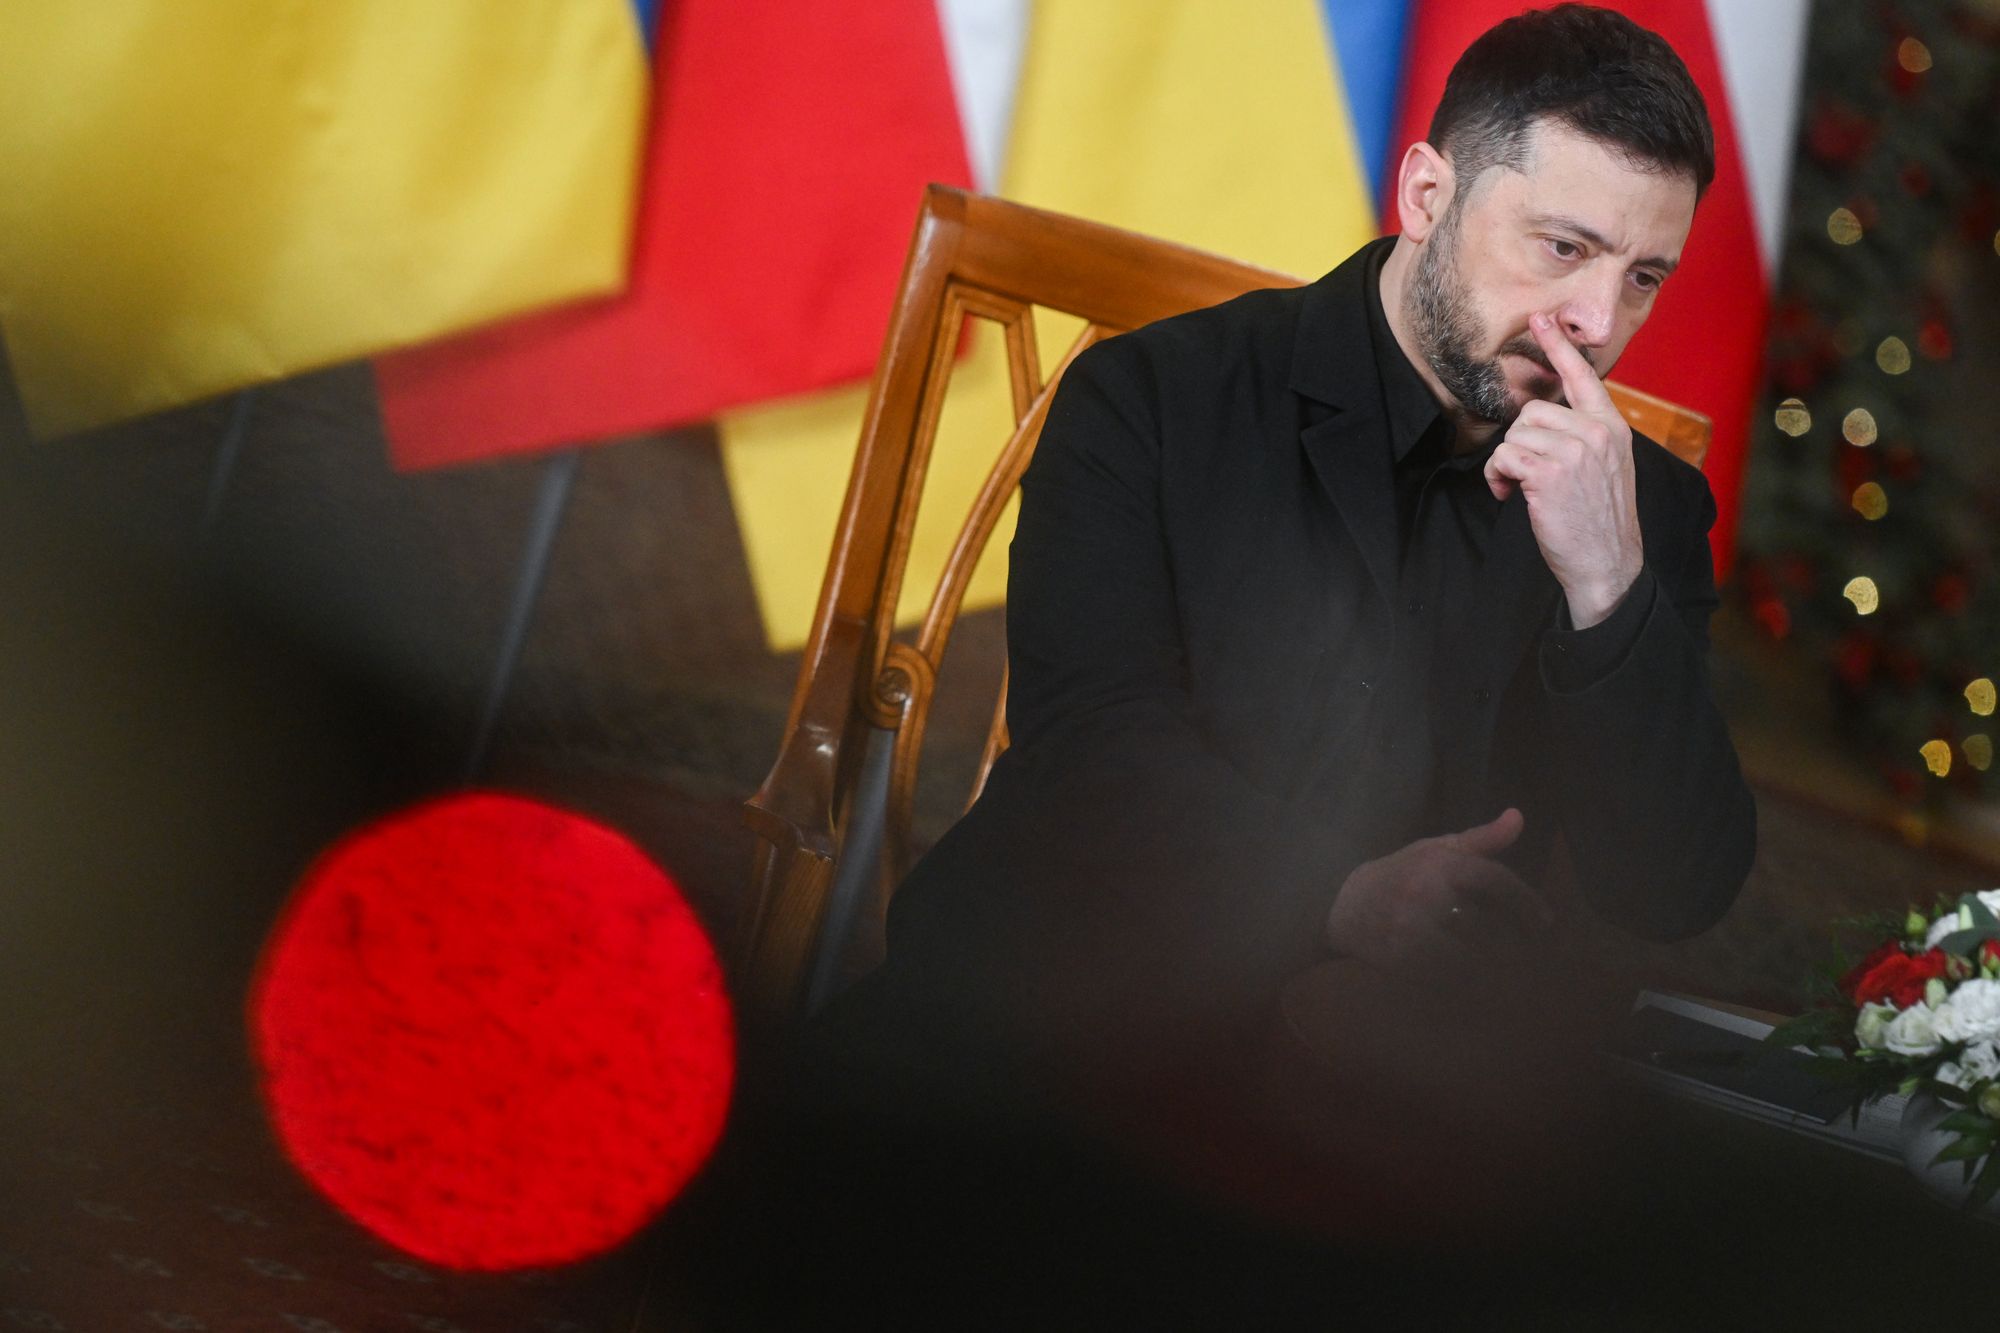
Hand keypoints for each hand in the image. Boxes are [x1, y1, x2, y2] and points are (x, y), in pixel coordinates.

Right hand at [1323, 809, 1550, 968]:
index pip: (1495, 879)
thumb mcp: (1437, 850)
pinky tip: (1477, 986)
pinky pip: (1444, 979)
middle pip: (1488, 926)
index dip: (1526, 901)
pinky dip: (1465, 985)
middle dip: (1514, 946)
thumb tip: (1519, 817)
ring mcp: (1410, 928)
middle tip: (1532, 958)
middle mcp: (1426, 893)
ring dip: (1493, 971)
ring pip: (1468, 958)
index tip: (1545, 922)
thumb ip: (1482, 839)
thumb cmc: (1400, 874)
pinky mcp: (1399, 958)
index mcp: (1440, 863)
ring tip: (1512, 978)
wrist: (1344, 904)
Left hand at [1482, 312, 1642, 627]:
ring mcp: (1575, 451)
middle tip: (1526, 475)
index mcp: (1612, 426)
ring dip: (1507, 464)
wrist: (1607, 561)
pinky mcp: (1550, 473)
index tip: (1542, 320)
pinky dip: (1498, 479)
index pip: (1583, 376)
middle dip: (1519, 444)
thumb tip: (1546, 420)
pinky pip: (1504, 457)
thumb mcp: (1605, 467)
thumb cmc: (1598, 518)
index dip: (1559, 346)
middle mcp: (1597, 432)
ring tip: (1521, 489)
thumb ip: (1585, 436)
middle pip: (1532, 411)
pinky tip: (1511, 497)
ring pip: (1515, 435)